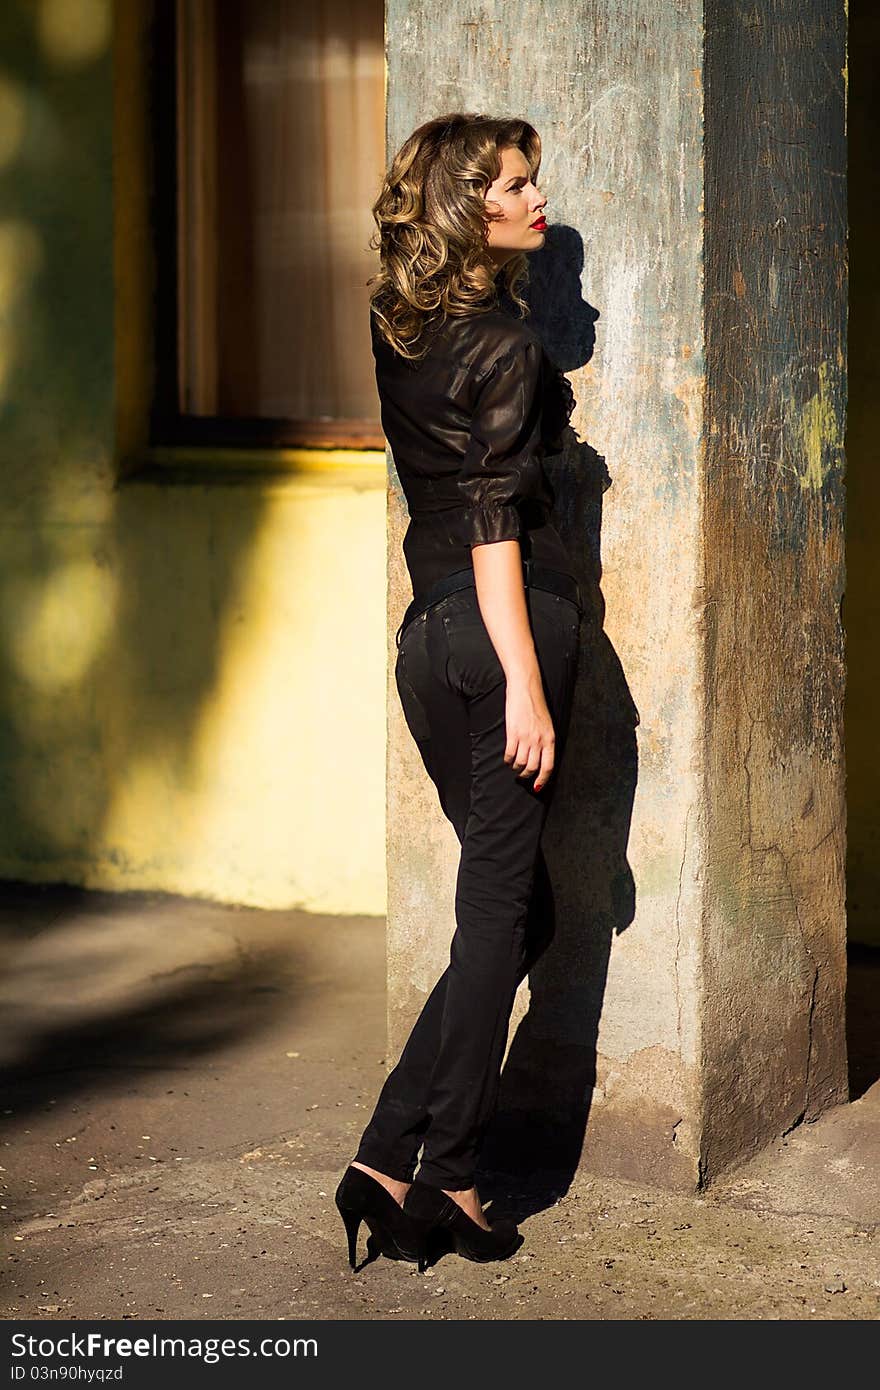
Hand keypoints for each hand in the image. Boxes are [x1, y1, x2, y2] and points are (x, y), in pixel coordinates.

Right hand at [504, 669, 555, 791]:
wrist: (526, 689)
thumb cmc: (536, 705)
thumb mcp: (547, 724)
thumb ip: (545, 740)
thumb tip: (541, 756)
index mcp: (550, 738)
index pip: (548, 766)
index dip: (542, 779)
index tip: (537, 786)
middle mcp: (539, 740)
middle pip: (533, 767)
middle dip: (526, 775)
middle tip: (521, 775)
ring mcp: (526, 737)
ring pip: (521, 763)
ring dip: (516, 767)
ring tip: (514, 765)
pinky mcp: (513, 733)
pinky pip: (510, 754)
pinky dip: (507, 759)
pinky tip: (507, 758)